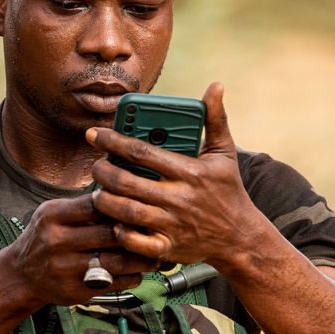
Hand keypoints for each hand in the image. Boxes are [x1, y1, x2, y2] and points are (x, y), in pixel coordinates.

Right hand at [3, 194, 154, 305]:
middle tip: (159, 227)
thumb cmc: (44, 236)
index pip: (95, 205)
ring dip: (142, 257)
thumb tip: (125, 193)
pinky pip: (114, 283)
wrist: (21, 274)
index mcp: (53, 216)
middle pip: (109, 234)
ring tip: (157, 251)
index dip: (122, 203)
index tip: (141, 203)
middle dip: (137, 230)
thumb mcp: (53, 213)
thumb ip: (83, 206)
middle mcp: (57, 242)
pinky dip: (133, 276)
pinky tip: (141, 269)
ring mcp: (66, 269)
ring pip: (116, 261)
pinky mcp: (76, 291)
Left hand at [87, 82, 262, 270]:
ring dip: (106, 202)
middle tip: (94, 165)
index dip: (113, 140)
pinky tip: (113, 223)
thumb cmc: (227, 190)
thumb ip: (215, 118)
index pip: (142, 151)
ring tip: (97, 192)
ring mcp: (173, 224)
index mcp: (189, 171)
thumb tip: (215, 86)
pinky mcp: (170, 247)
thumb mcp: (224, 152)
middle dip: (104, 172)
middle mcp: (179, 197)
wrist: (240, 236)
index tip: (94, 133)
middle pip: (129, 182)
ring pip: (128, 212)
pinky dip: (123, 235)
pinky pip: (139, 244)